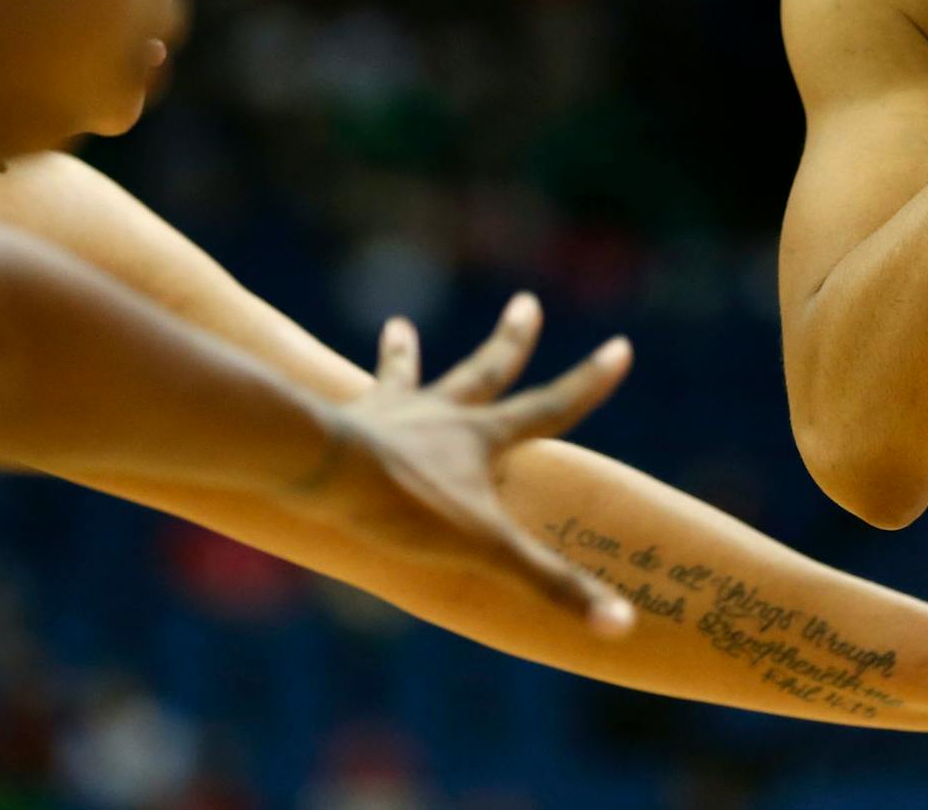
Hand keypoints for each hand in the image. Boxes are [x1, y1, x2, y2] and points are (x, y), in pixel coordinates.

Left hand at [295, 293, 636, 637]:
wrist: (322, 469)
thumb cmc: (407, 507)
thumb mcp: (488, 551)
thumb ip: (553, 586)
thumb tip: (623, 623)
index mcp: (482, 437)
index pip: (552, 406)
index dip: (590, 381)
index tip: (621, 345)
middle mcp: (441, 412)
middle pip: (487, 369)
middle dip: (513, 339)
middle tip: (526, 303)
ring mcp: (390, 413)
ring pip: (406, 376)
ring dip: (404, 354)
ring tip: (397, 327)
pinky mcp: (340, 424)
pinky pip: (342, 404)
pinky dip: (336, 395)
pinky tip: (305, 381)